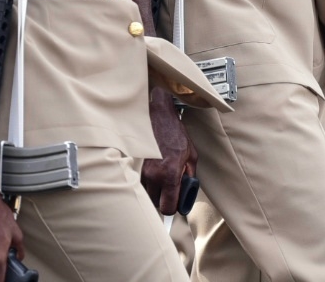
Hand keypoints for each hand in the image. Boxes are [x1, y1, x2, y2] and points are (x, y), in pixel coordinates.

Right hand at [141, 88, 195, 214]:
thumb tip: (187, 190)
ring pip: (146, 193)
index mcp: (170, 175)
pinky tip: (152, 169)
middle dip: (163, 198)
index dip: (173, 207)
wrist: (157, 115)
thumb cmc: (175, 133)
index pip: (168, 208)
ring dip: (153, 189)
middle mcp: (153, 176)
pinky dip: (145, 180)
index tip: (175, 201)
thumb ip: (190, 176)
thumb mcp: (191, 155)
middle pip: (155, 203)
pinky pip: (139, 181)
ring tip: (160, 176)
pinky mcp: (134, 164)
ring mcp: (141, 170)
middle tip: (169, 187)